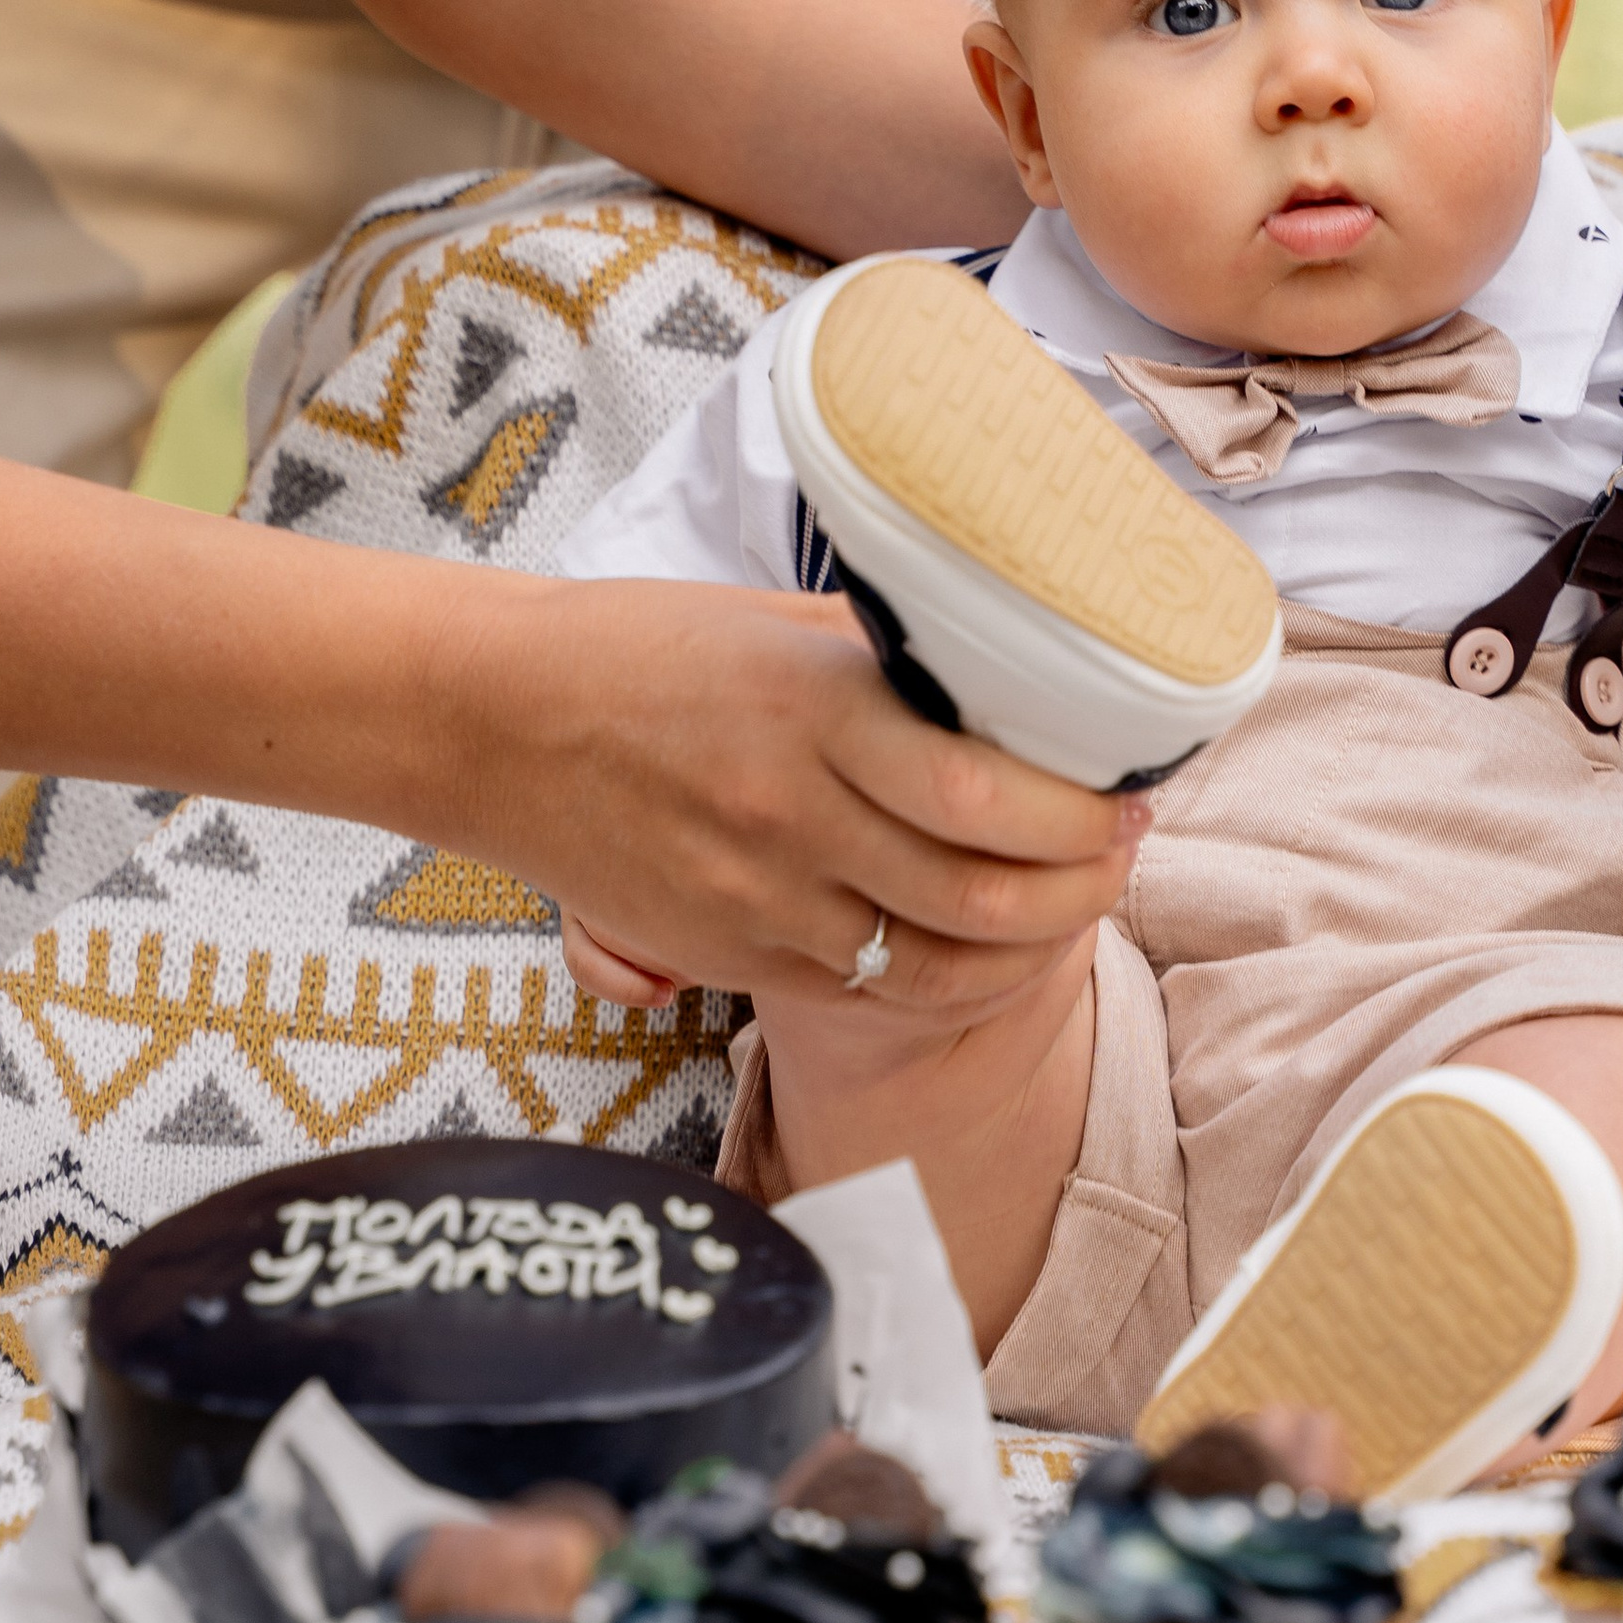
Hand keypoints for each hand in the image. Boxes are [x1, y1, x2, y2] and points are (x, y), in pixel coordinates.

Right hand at [456, 581, 1146, 1014]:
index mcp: (814, 712)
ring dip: (1033, 946)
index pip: (984, 791)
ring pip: (936, 964)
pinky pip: (871, 993)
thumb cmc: (642, 653)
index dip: (1080, 813)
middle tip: (1125, 851)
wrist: (494, 722)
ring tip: (1075, 903)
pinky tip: (992, 951)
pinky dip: (953, 984)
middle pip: (980, 891)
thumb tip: (1014, 682)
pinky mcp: (732, 955)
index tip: (1128, 794)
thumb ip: (892, 663)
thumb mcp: (779, 628)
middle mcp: (792, 814)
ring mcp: (760, 899)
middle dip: (1083, 885)